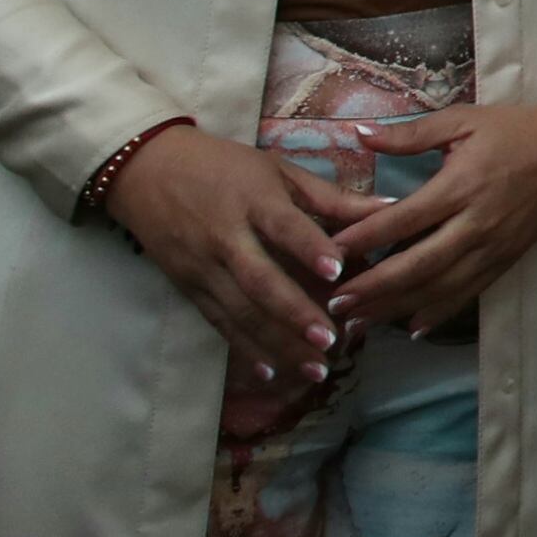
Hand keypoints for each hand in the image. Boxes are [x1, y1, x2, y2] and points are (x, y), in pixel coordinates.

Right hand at [101, 122, 377, 383]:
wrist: (145, 169)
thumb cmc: (223, 165)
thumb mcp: (276, 169)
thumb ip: (331, 197)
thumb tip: (390, 208)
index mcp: (253, 199)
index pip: (283, 226)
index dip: (309, 249)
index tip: (338, 272)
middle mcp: (226, 236)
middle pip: (260, 280)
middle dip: (295, 314)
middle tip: (331, 342)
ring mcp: (202, 266)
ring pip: (240, 311)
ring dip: (277, 343)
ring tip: (314, 369)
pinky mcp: (187, 287)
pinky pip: (218, 322)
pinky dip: (243, 348)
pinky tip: (270, 371)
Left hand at [329, 74, 536, 338]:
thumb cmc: (515, 130)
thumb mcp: (463, 120)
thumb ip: (410, 133)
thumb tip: (359, 135)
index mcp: (462, 184)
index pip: (404, 218)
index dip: (365, 238)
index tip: (330, 252)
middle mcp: (476, 223)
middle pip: (418, 264)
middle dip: (373, 288)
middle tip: (333, 303)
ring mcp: (493, 247)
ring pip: (440, 287)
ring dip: (396, 307)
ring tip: (359, 321)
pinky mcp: (506, 260)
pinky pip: (468, 293)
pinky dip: (438, 313)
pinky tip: (411, 327)